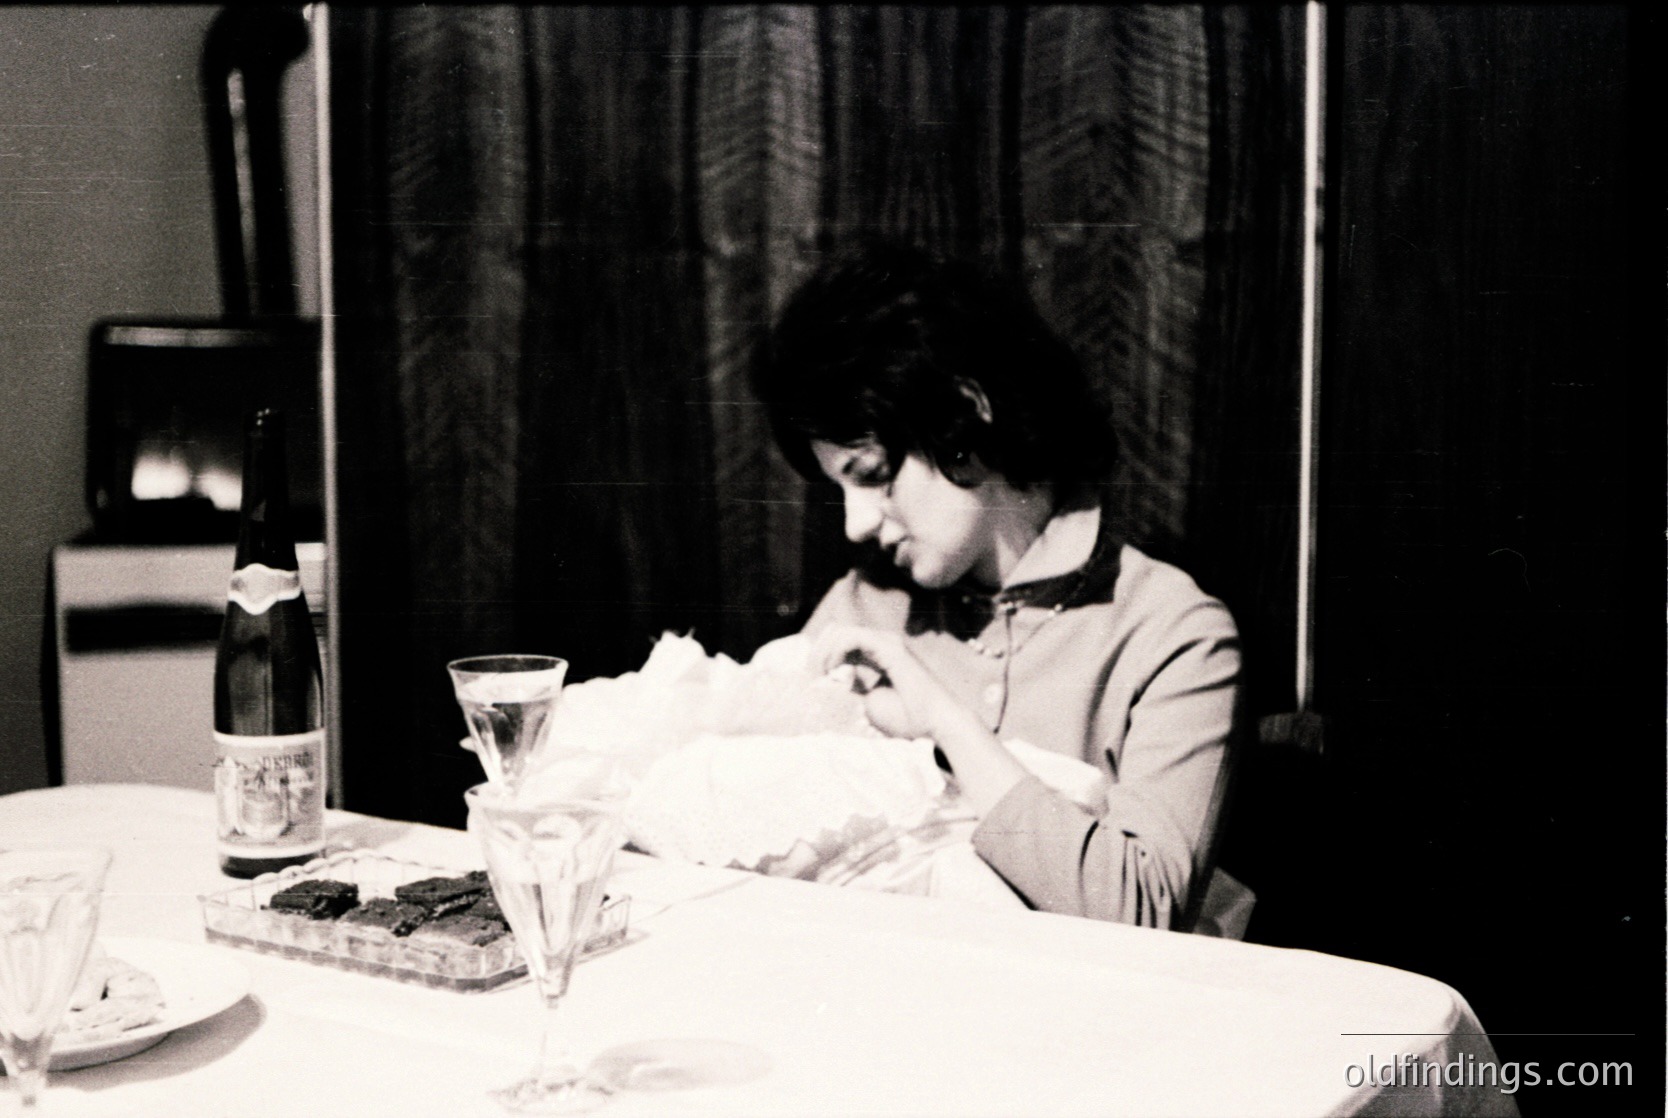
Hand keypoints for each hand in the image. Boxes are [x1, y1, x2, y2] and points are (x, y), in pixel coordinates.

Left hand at [811, 624, 962, 740]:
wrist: (937, 723)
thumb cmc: (909, 717)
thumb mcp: (870, 704)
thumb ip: (852, 690)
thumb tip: (830, 683)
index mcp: (878, 654)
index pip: (841, 642)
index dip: (822, 657)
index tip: (813, 681)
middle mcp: (882, 643)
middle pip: (837, 631)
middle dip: (818, 651)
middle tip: (811, 676)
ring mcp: (887, 642)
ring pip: (841, 631)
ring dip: (824, 652)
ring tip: (820, 675)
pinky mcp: (890, 647)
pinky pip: (852, 637)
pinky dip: (836, 651)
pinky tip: (832, 670)